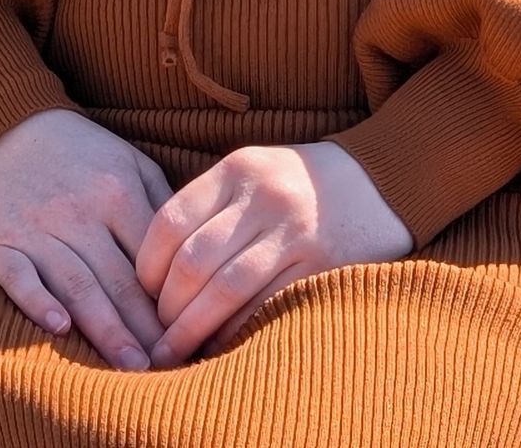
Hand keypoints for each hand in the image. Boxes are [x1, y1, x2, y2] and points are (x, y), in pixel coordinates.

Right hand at [0, 108, 172, 369]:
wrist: (8, 128)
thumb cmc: (80, 154)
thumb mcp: (129, 162)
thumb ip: (160, 204)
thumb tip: (195, 251)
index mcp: (118, 192)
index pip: (153, 257)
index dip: (174, 298)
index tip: (193, 334)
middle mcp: (80, 212)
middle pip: (119, 279)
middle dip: (145, 328)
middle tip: (169, 369)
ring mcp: (38, 229)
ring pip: (77, 285)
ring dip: (105, 329)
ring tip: (130, 368)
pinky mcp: (0, 242)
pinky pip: (19, 277)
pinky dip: (38, 302)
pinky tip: (59, 328)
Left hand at [134, 139, 411, 366]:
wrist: (378, 181)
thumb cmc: (298, 185)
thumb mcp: (253, 173)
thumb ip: (210, 208)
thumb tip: (155, 275)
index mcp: (238, 168)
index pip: (170, 221)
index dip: (146, 267)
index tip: (142, 295)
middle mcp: (264, 195)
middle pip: (192, 261)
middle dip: (165, 308)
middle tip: (155, 335)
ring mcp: (294, 229)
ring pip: (225, 289)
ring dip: (192, 330)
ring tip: (173, 353)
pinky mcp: (321, 263)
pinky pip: (264, 305)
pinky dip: (235, 332)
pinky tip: (220, 346)